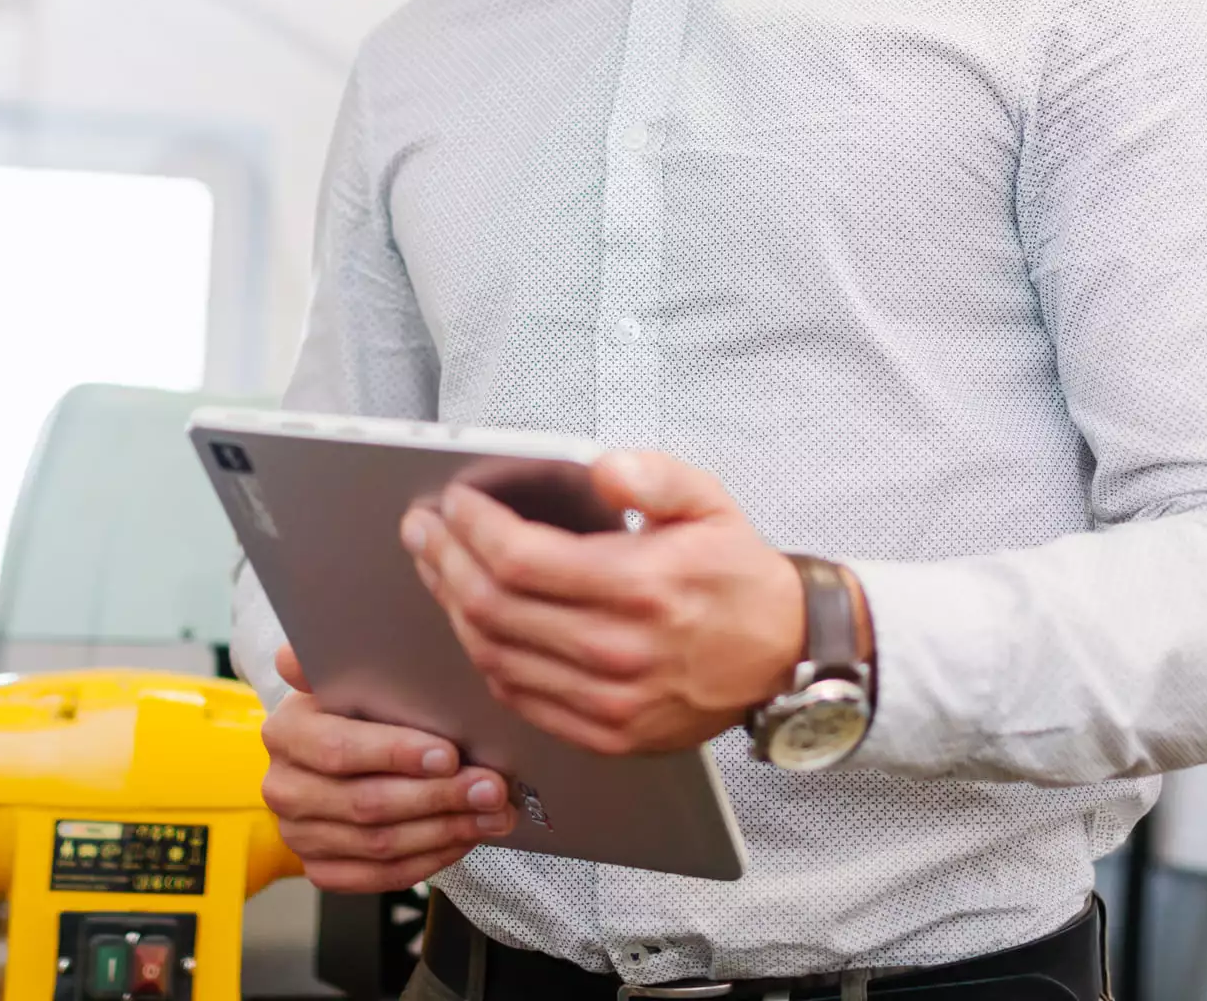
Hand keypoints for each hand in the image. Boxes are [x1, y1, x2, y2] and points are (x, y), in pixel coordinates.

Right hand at [258, 645, 512, 891]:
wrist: (335, 757)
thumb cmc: (355, 711)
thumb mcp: (352, 677)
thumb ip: (344, 661)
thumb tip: (322, 642)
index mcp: (286, 731)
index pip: (340, 749)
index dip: (396, 754)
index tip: (450, 753)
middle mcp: (283, 786)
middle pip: (367, 803)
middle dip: (439, 797)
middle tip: (492, 788)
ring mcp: (299, 833)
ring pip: (379, 844)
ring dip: (446, 830)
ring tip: (493, 814)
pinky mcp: (320, 867)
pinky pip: (379, 878)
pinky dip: (429, 861)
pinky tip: (464, 838)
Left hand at [402, 450, 804, 755]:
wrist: (784, 656)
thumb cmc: (737, 574)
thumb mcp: (708, 501)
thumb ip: (653, 476)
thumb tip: (602, 470)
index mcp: (642, 586)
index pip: (520, 559)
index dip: (472, 526)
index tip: (454, 502)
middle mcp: (621, 650)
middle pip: (493, 607)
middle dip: (443, 560)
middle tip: (423, 529)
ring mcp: (610, 702)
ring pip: (494, 655)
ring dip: (452, 607)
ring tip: (437, 568)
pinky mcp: (606, 735)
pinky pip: (519, 697)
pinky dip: (484, 657)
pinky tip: (473, 622)